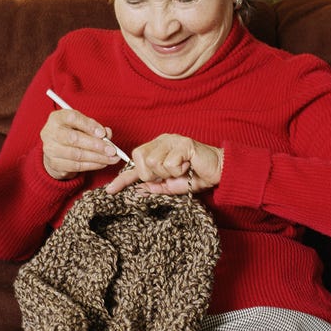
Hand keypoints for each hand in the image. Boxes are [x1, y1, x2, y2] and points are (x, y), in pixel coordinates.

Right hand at [41, 107, 121, 179]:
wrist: (54, 150)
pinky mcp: (54, 164)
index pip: (72, 118)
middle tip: (112, 150)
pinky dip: (92, 165)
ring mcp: (50, 149)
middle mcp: (50, 132)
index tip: (103, 133)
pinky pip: (76, 166)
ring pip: (77, 155)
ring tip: (112, 158)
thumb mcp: (81, 125)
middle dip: (96, 145)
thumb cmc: (71, 133)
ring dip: (98, 158)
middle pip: (74, 138)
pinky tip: (103, 163)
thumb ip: (94, 127)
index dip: (89, 125)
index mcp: (57, 118)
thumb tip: (107, 133)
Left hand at [105, 133, 223, 194]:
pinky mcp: (183, 143)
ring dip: (168, 173)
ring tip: (181, 169)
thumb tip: (137, 190)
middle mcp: (161, 141)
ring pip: (154, 162)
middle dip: (152, 175)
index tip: (110, 190)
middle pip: (141, 161)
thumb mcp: (171, 185)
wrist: (219, 171)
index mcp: (156, 149)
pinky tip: (188, 165)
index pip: (134, 163)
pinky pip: (170, 162)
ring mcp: (172, 140)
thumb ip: (155, 186)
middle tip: (168, 175)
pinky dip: (179, 170)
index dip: (122, 178)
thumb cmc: (195, 175)